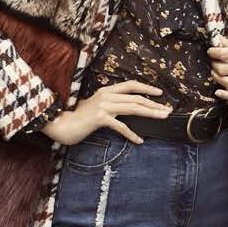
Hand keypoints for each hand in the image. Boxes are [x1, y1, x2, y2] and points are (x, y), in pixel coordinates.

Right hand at [43, 80, 170, 145]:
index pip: (131, 85)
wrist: (60, 124)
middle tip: (167, 110)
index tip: (160, 93)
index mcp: (106, 90)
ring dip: (150, 113)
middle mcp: (106, 95)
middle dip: (154, 104)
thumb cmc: (78, 118)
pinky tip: (139, 140)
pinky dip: (131, 134)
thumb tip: (127, 110)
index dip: (147, 88)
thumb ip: (110, 106)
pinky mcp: (100, 118)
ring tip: (161, 118)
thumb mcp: (96, 107)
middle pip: (136, 98)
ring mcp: (103, 106)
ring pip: (133, 108)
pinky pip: (121, 126)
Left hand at [207, 40, 227, 99]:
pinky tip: (218, 92)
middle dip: (214, 65)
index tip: (211, 51)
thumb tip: (218, 40)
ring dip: (217, 77)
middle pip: (224, 69)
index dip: (213, 53)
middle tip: (214, 62)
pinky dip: (226, 95)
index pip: (225, 54)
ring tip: (216, 73)